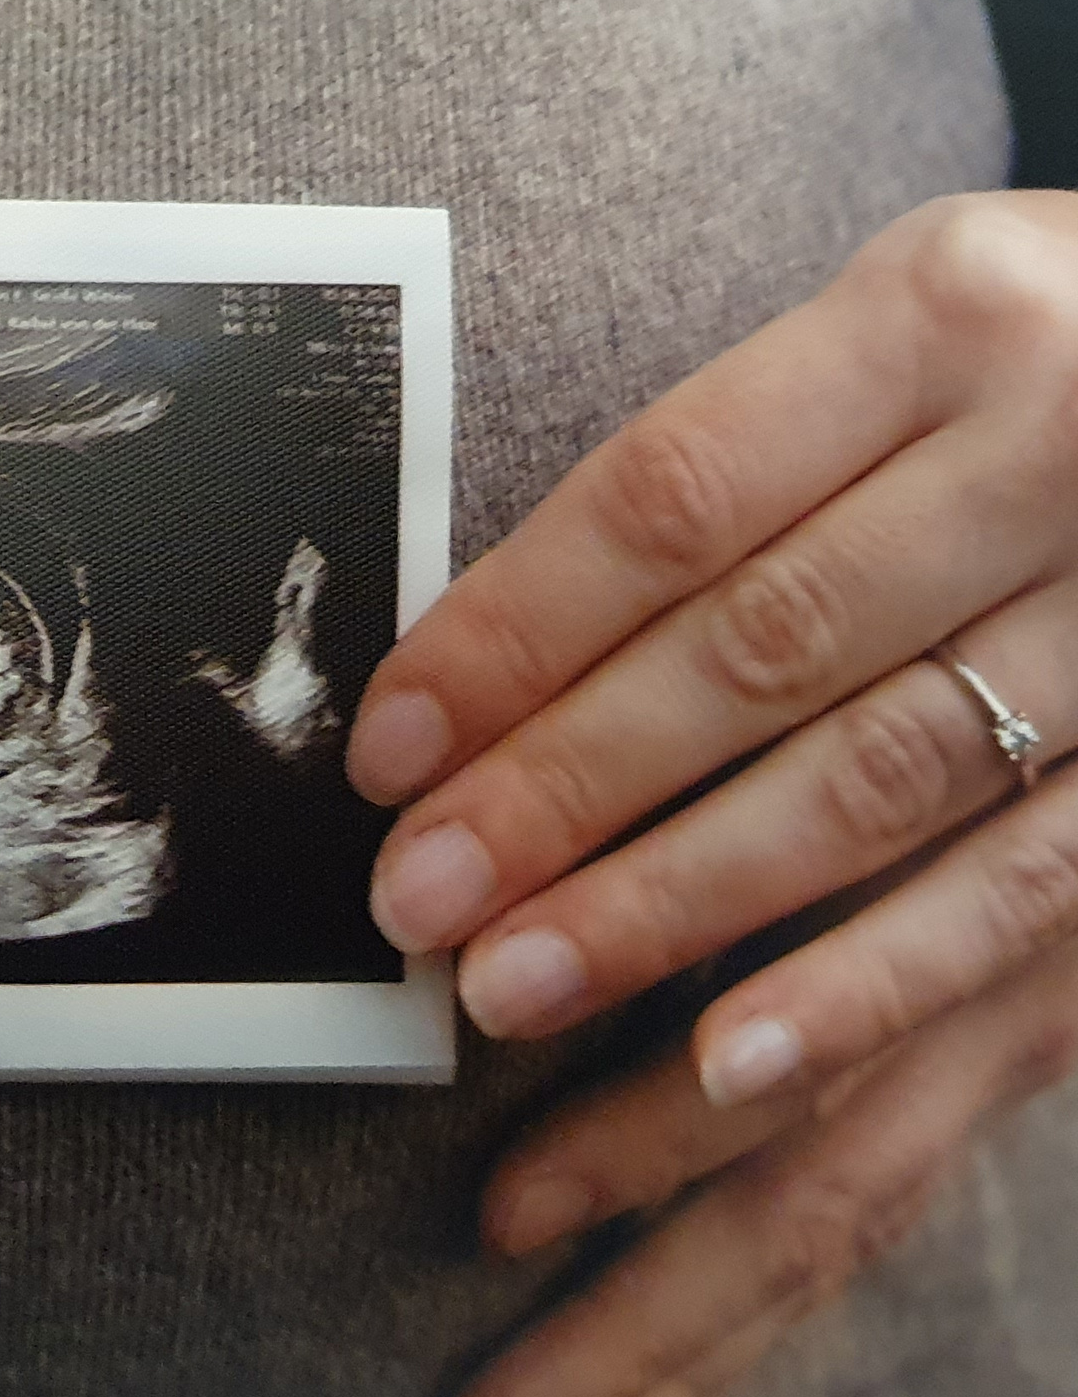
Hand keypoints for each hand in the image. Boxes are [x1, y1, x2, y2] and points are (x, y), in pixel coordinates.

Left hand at [339, 189, 1077, 1396]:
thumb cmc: (1015, 380)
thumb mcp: (885, 342)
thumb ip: (725, 482)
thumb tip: (467, 678)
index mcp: (941, 319)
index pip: (680, 497)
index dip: (515, 632)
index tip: (385, 755)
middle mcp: (1058, 466)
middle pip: (764, 656)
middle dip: (565, 793)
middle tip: (411, 907)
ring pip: (876, 798)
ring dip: (670, 916)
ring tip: (502, 998)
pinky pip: (1016, 906)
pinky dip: (862, 994)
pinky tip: (721, 1077)